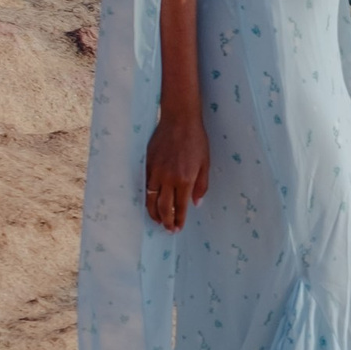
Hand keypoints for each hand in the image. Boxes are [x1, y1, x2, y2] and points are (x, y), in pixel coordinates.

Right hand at [144, 106, 209, 230]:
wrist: (179, 119)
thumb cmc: (196, 140)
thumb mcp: (205, 163)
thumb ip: (201, 186)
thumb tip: (195, 205)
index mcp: (185, 179)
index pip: (180, 207)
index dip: (178, 220)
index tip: (177, 229)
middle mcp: (169, 178)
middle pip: (163, 207)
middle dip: (165, 221)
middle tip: (168, 229)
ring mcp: (156, 172)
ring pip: (151, 199)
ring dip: (153, 213)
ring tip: (157, 221)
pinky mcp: (147, 164)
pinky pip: (145, 187)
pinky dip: (147, 198)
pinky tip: (150, 203)